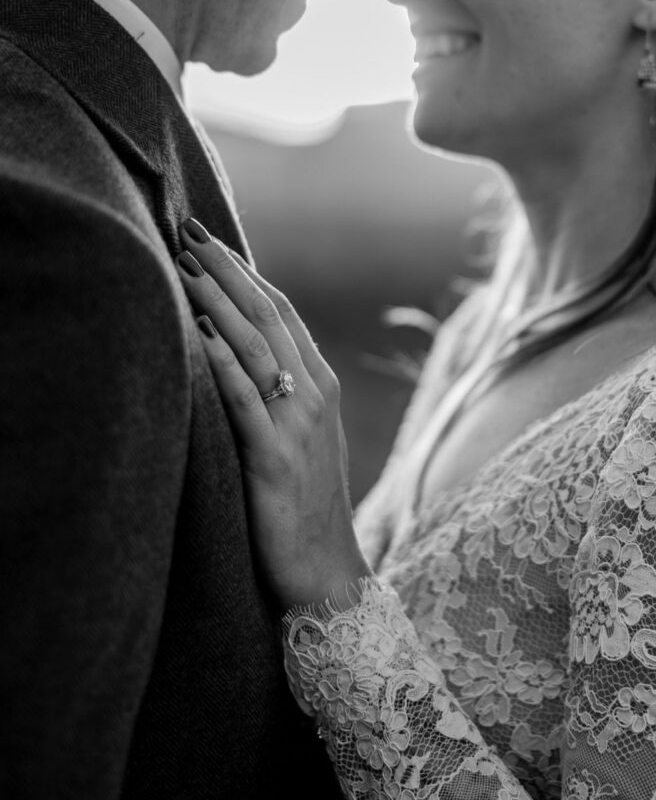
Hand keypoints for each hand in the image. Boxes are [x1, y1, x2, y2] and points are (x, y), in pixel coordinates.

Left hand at [175, 219, 370, 611]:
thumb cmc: (306, 505)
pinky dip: (222, 357)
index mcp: (322, 385)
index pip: (282, 310)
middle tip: (188, 229)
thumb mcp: (301, 438)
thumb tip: (243, 354)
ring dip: (218, 297)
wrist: (328, 570)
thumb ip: (282, 393)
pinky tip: (199, 327)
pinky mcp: (276, 456)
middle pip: (268, 314)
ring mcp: (299, 423)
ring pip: (255, 344)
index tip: (209, 239)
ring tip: (182, 261)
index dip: (245, 270)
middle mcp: (315, 394)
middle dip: (226, 268)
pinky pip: (245, 396)